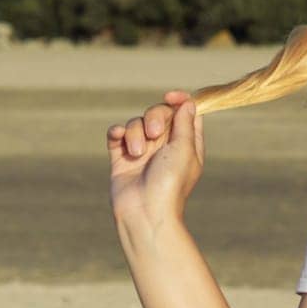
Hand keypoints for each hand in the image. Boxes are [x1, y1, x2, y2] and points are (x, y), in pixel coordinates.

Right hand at [107, 89, 205, 227]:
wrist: (145, 211)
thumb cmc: (171, 182)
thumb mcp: (185, 149)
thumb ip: (185, 124)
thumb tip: (188, 102)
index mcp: (186, 143)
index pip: (185, 113)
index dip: (179, 100)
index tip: (170, 96)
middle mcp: (165, 145)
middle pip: (159, 113)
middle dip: (154, 116)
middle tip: (154, 133)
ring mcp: (142, 151)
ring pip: (136, 123)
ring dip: (135, 132)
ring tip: (137, 152)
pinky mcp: (122, 158)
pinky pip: (117, 135)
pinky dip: (117, 132)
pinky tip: (119, 137)